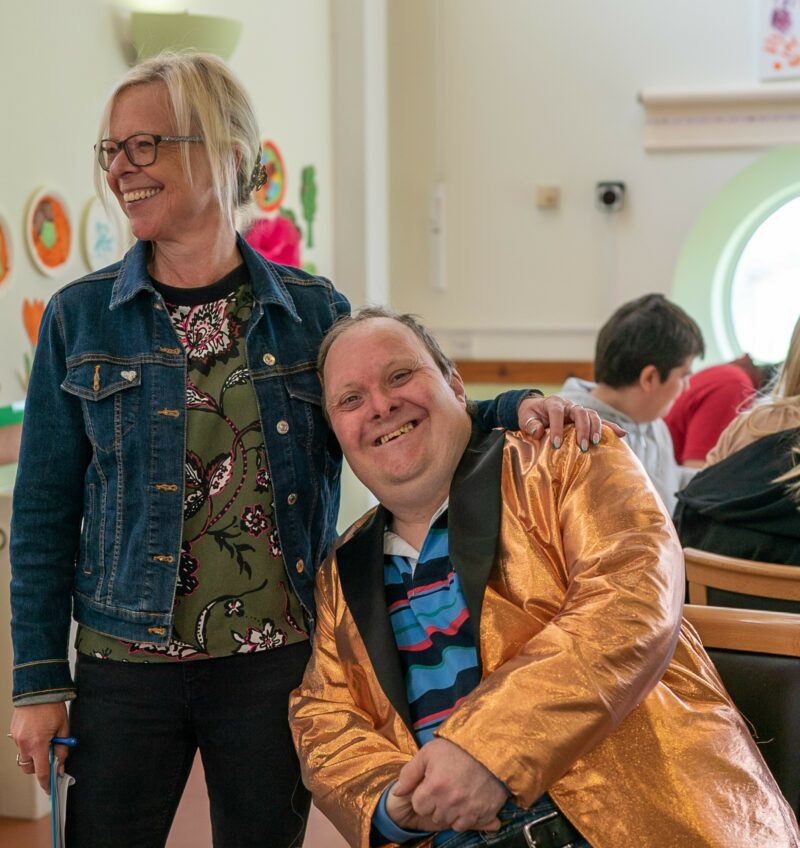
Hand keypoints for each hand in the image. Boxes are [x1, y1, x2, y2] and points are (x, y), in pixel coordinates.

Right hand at [9, 702, 69, 792]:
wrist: (37, 689)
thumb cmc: (52, 707)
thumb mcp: (63, 727)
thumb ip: (63, 748)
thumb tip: (61, 764)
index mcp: (38, 744)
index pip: (42, 772)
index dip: (46, 783)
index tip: (50, 790)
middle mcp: (24, 744)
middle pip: (29, 768)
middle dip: (39, 767)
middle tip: (50, 756)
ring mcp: (16, 739)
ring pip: (24, 757)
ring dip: (34, 755)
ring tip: (45, 739)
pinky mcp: (13, 733)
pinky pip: (20, 745)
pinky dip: (29, 744)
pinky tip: (37, 731)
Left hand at [391, 738, 506, 832]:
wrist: (490, 747)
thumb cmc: (456, 748)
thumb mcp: (428, 753)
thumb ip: (409, 773)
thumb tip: (396, 792)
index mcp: (435, 786)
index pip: (418, 805)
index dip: (423, 795)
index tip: (431, 784)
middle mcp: (450, 802)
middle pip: (434, 815)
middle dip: (436, 804)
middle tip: (445, 787)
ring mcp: (468, 809)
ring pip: (449, 822)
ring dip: (449, 812)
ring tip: (456, 793)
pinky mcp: (484, 812)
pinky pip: (466, 824)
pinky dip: (464, 816)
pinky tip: (466, 801)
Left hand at [518, 395, 625, 448]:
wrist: (536, 409)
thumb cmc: (530, 415)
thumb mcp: (525, 418)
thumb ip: (530, 424)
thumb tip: (537, 432)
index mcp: (553, 403)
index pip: (557, 413)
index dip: (556, 428)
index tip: (555, 444)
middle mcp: (569, 405)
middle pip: (580, 412)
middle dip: (582, 429)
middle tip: (582, 446)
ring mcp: (578, 410)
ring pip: (592, 415)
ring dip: (595, 429)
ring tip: (594, 443)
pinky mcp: (585, 418)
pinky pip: (601, 421)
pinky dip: (611, 427)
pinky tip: (622, 434)